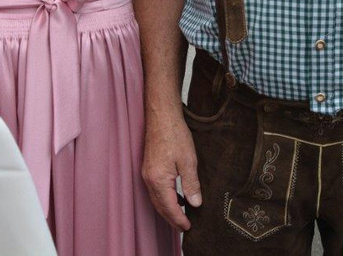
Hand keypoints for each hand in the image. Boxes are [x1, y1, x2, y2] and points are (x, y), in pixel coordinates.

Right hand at [141, 113, 201, 231]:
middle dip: (171, 218)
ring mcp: (147, 173)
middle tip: (183, 227)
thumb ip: (191, 184)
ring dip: (168, 209)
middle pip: (160, 206)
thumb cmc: (175, 134)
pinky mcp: (148, 167)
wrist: (161, 116)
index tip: (188, 227)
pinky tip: (175, 196)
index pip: (169, 207)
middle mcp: (149, 179)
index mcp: (158, 180)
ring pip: (156, 199)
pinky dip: (164, 198)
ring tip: (181, 215)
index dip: (178, 219)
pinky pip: (155, 189)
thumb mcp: (188, 160)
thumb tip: (195, 203)